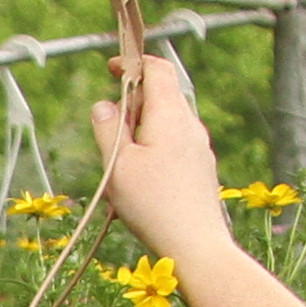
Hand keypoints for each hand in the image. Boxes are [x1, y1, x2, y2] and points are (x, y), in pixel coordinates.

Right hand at [89, 55, 230, 257]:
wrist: (196, 244)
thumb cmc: (153, 205)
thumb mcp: (118, 166)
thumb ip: (108, 129)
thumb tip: (104, 104)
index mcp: (170, 115)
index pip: (157, 69)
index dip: (134, 63)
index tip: (111, 68)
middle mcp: (190, 124)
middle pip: (163, 94)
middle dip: (134, 101)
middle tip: (111, 129)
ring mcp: (199, 146)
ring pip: (168, 120)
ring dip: (143, 128)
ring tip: (123, 164)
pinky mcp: (202, 166)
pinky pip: (176, 143)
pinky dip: (155, 146)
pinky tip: (142, 180)